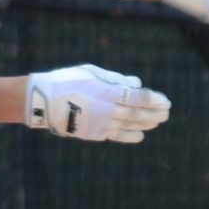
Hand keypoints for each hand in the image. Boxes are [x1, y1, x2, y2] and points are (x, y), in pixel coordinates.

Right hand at [25, 65, 171, 143]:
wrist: (42, 101)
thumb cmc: (68, 80)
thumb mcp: (92, 72)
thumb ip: (116, 79)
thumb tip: (137, 84)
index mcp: (107, 92)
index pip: (138, 98)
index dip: (154, 100)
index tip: (166, 101)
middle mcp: (107, 109)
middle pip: (137, 114)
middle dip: (154, 114)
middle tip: (166, 114)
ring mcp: (100, 123)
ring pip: (129, 126)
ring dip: (145, 124)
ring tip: (157, 122)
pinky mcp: (93, 133)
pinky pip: (116, 135)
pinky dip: (129, 135)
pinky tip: (140, 135)